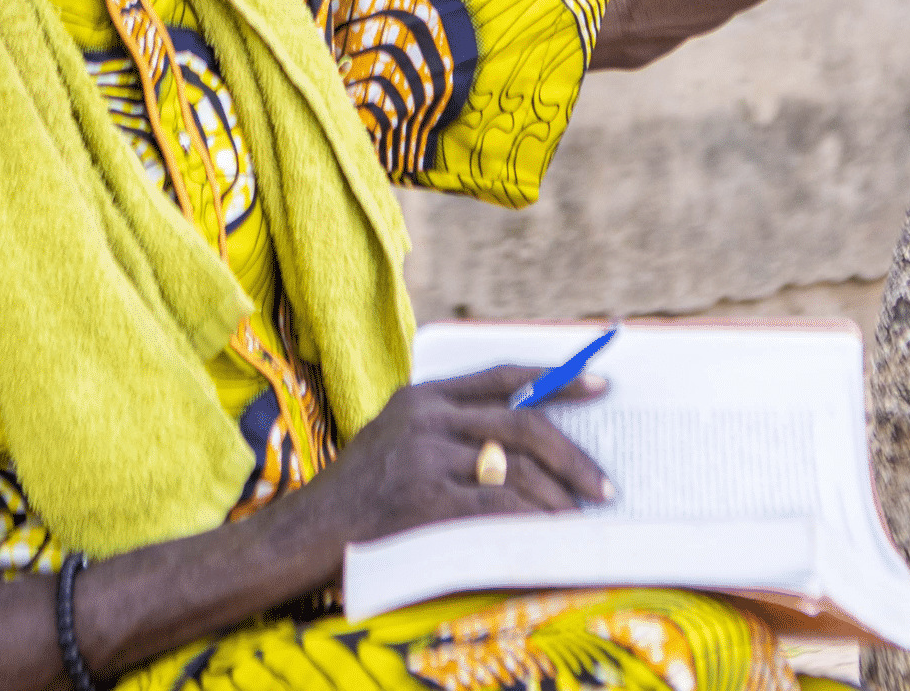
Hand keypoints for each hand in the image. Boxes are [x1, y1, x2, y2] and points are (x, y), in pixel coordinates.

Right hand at [303, 367, 609, 549]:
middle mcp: (427, 417)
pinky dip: (531, 520)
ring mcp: (425, 457)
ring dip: (558, 497)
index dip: (557, 380)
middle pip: (522, 424)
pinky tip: (550, 533)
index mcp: (424, 395)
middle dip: (573, 456)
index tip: (601, 384)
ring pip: (515, 468)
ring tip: (582, 517)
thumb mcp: (398, 440)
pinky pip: (496, 506)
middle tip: (604, 485)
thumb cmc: (358, 495)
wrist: (305, 534)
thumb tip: (523, 445)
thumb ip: (449, 429)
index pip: (503, 375)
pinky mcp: (424, 500)